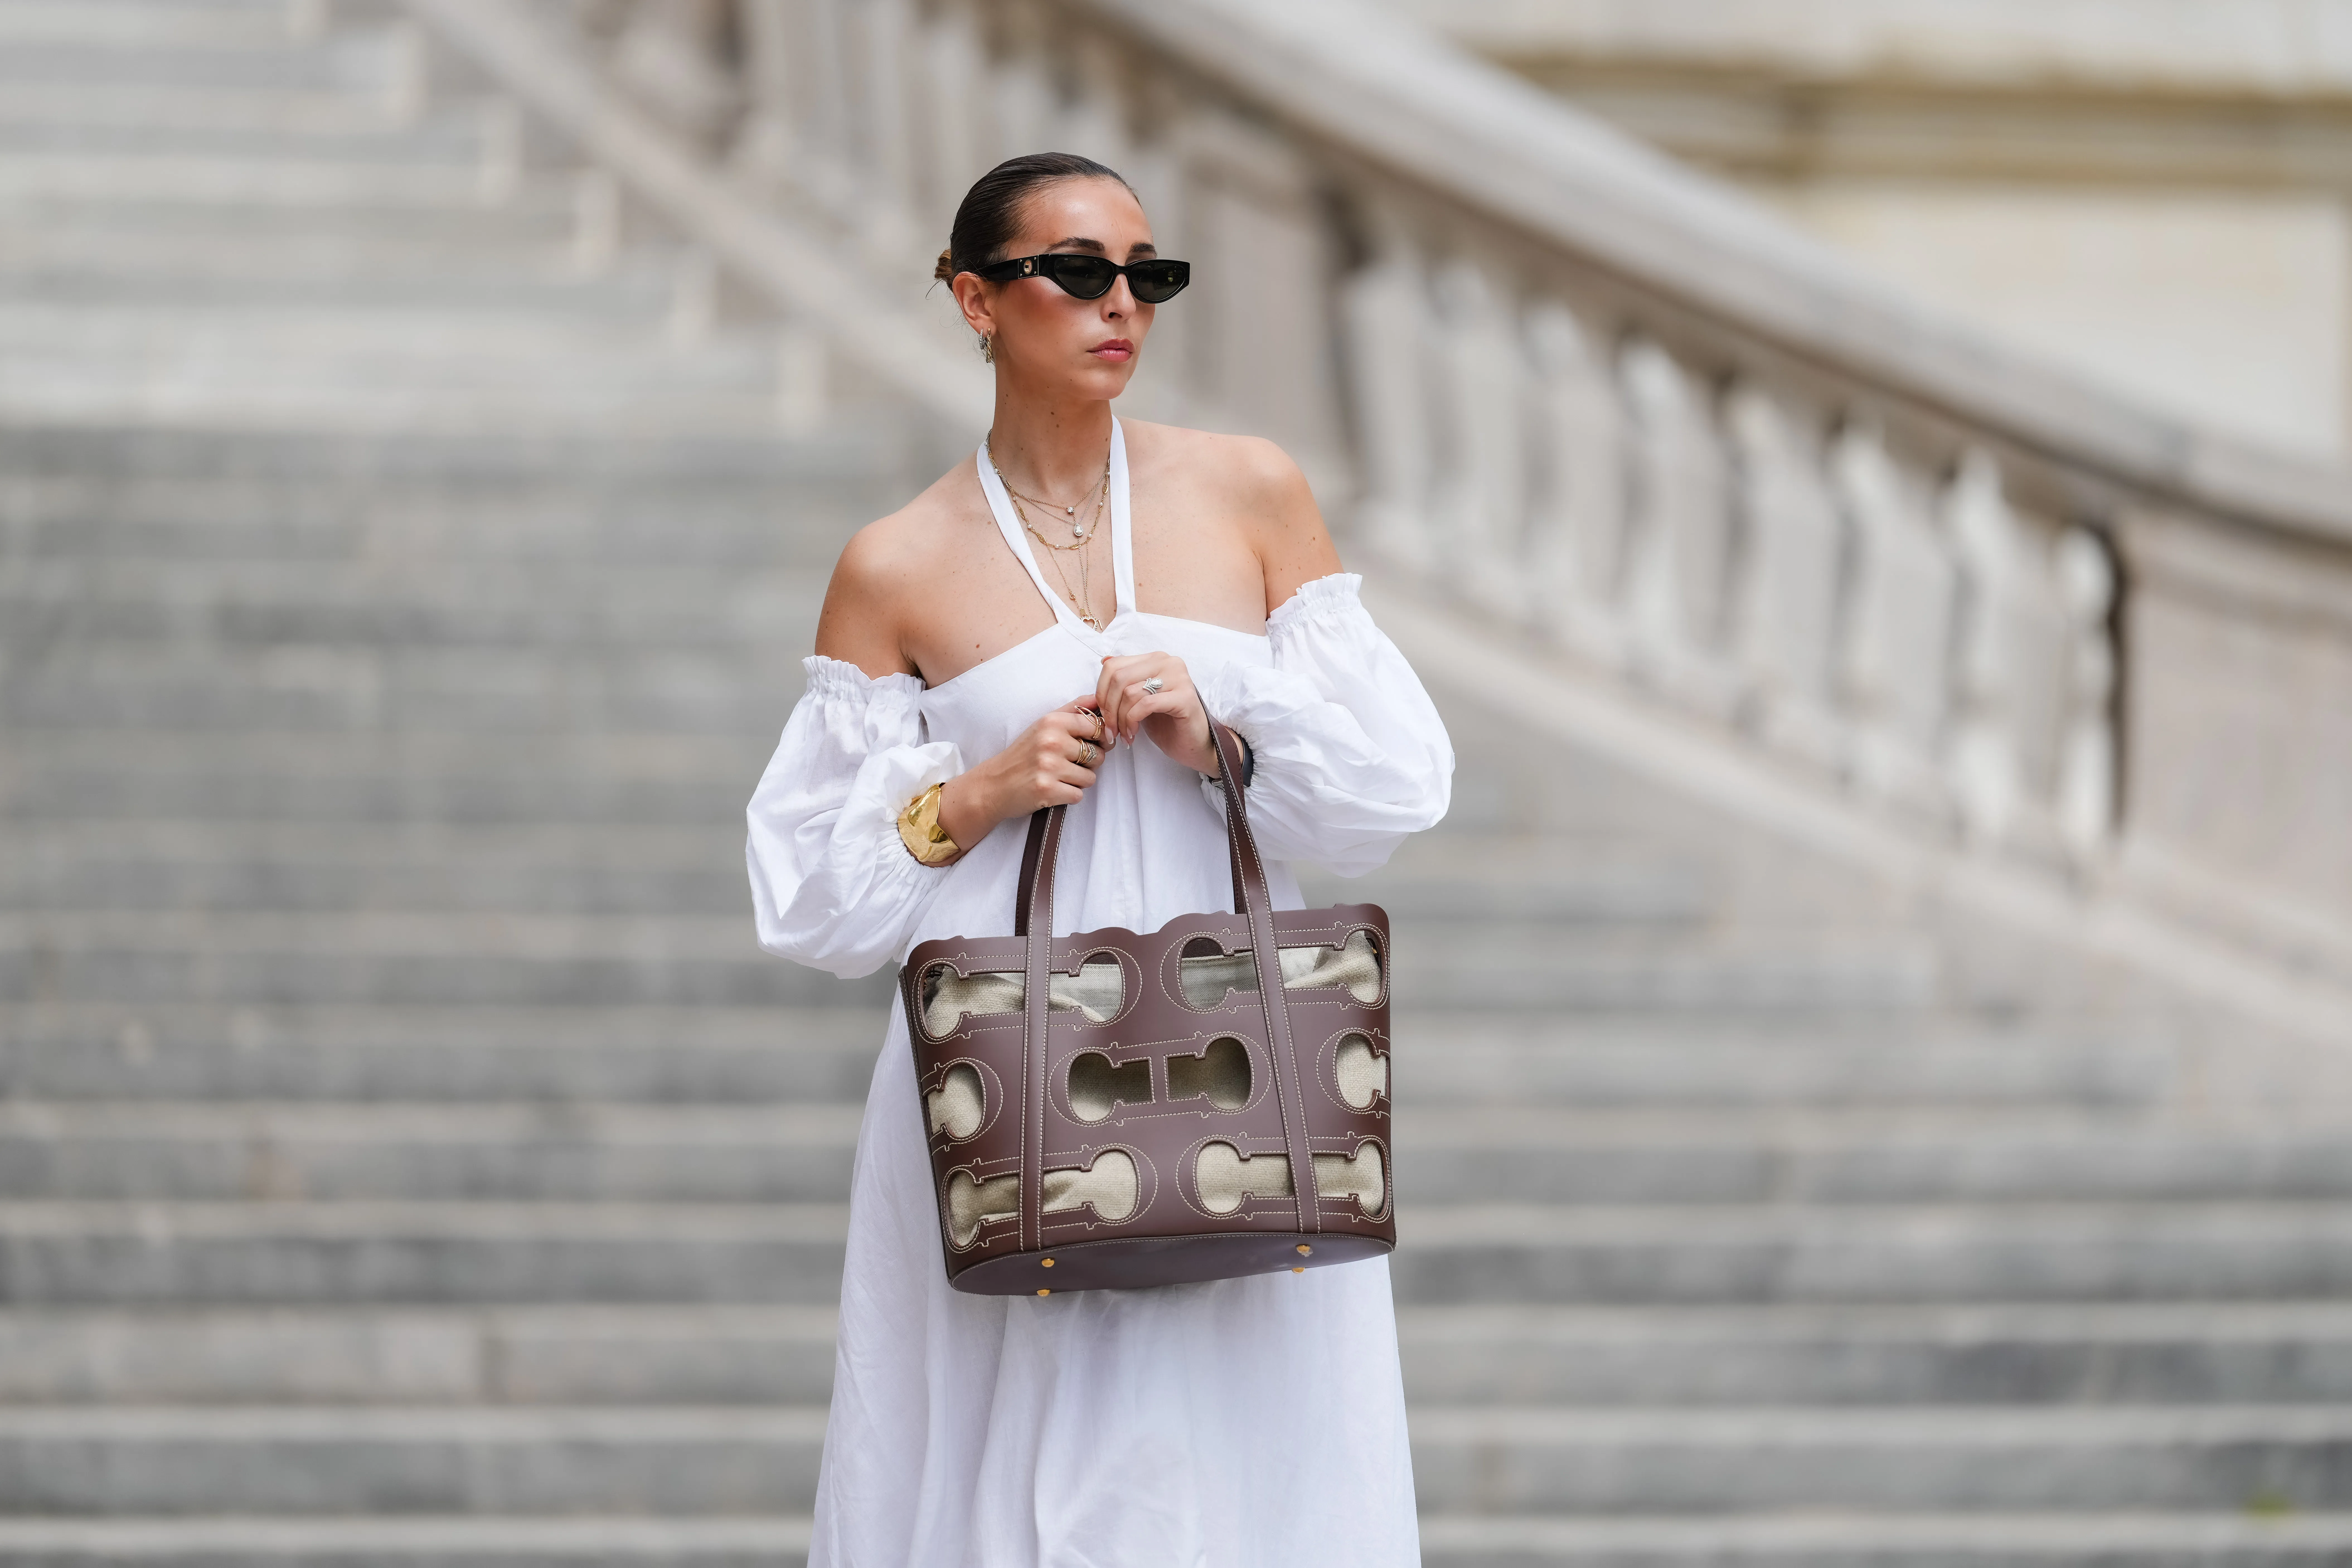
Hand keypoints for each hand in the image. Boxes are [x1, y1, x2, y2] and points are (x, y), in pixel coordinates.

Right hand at [935, 696, 1109, 848]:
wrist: (995, 784)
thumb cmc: (1023, 753)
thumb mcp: (1044, 724)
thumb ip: (1073, 710)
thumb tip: (1100, 698)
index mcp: (1053, 722)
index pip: (1097, 726)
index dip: (1100, 738)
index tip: (1091, 744)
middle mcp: (1052, 742)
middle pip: (1098, 754)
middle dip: (1089, 762)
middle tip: (1068, 763)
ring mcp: (1049, 767)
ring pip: (1090, 778)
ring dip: (1079, 781)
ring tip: (1059, 776)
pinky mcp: (1048, 791)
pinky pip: (1078, 795)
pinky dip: (1068, 795)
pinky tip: (1053, 789)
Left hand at [1097, 652, 1217, 776]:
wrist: (1194, 744)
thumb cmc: (1166, 723)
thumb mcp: (1138, 702)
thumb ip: (1121, 686)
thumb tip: (1098, 670)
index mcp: (1155, 659)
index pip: (1114, 665)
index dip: (1101, 691)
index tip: (1102, 714)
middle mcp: (1168, 662)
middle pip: (1119, 678)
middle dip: (1108, 708)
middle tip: (1111, 730)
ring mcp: (1179, 677)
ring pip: (1130, 692)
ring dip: (1120, 719)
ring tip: (1124, 735)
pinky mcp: (1184, 697)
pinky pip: (1146, 704)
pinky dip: (1133, 721)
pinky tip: (1133, 735)